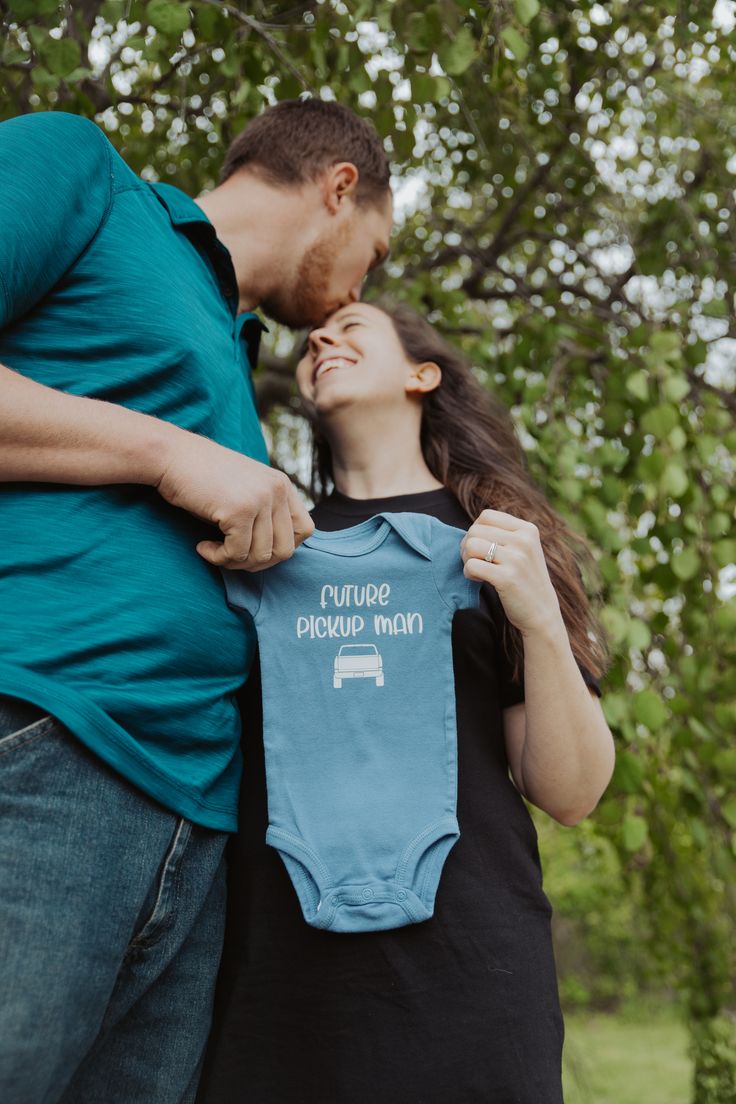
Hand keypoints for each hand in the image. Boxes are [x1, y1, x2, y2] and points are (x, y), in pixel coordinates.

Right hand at [156, 430, 312, 569]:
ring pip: (260, 556)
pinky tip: (202, 547)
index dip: (281, 547)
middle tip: (230, 556)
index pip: (305, 530)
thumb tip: (274, 557)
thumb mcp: (244, 491)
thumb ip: (264, 515)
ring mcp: (260, 499)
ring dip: (234, 562)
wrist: (170, 456)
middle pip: (285, 550)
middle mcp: (277, 490)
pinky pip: (237, 553)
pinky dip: (218, 557)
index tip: (254, 547)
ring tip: (214, 551)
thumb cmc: (201, 478)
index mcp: (282, 485)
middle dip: (257, 563)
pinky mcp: (239, 510)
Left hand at [461, 509, 562, 635]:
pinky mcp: (507, 578)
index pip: (486, 516)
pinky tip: (478, 580)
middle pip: (475, 530)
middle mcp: (524, 541)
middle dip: (467, 547)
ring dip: (466, 560)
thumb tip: (471, 529)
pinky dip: (468, 573)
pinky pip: (471, 565)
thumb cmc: (525, 580)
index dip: (476, 531)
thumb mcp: (524, 550)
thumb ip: (503, 535)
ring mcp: (517, 559)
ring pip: (470, 545)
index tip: (481, 548)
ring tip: (477, 571)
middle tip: (476, 562)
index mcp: (528, 530)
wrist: (541, 613)